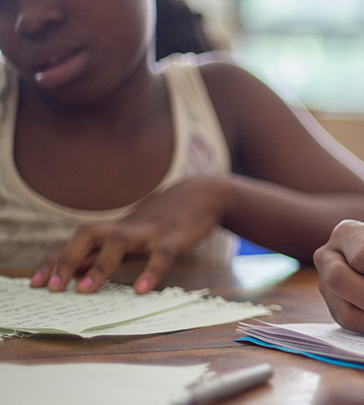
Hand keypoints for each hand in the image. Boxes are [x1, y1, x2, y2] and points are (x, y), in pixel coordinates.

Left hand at [29, 176, 230, 293]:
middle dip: (66, 259)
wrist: (204, 194)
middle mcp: (127, 228)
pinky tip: (141, 290)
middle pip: (87, 235)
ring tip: (85, 290)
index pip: (77, 244)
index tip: (36, 283)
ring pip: (119, 242)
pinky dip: (151, 271)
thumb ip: (109, 251)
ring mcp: (151, 231)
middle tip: (52, 288)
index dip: (55, 261)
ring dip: (99, 265)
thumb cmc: (166, 219)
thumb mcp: (135, 233)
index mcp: (116, 230)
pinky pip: (162, 255)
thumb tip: (77, 273)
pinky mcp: (176, 237)